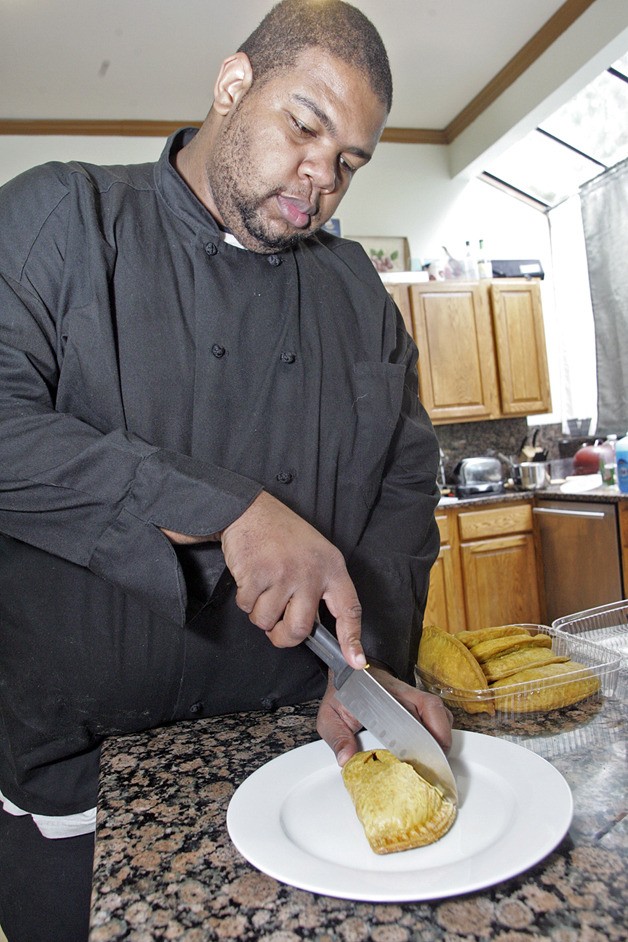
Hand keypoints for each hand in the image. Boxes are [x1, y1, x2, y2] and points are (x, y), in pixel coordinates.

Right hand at [219, 492, 364, 667]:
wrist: (250, 510)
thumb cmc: (283, 534)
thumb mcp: (316, 553)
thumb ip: (320, 587)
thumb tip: (315, 629)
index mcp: (332, 568)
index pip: (349, 609)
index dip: (352, 639)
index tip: (355, 661)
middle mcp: (311, 573)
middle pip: (299, 630)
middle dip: (282, 637)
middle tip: (276, 628)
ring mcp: (283, 575)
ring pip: (267, 622)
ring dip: (259, 613)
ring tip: (263, 588)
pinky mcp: (257, 576)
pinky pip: (247, 608)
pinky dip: (245, 600)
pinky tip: (250, 578)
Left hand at [317, 665, 452, 766]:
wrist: (346, 671)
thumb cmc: (342, 693)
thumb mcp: (330, 716)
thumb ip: (337, 737)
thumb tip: (347, 759)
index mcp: (385, 695)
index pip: (416, 708)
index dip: (427, 730)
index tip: (426, 752)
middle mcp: (404, 694)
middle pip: (435, 710)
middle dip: (440, 737)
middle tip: (436, 763)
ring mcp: (412, 697)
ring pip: (439, 712)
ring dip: (443, 734)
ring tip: (436, 759)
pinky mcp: (414, 703)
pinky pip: (436, 715)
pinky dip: (439, 731)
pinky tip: (431, 749)